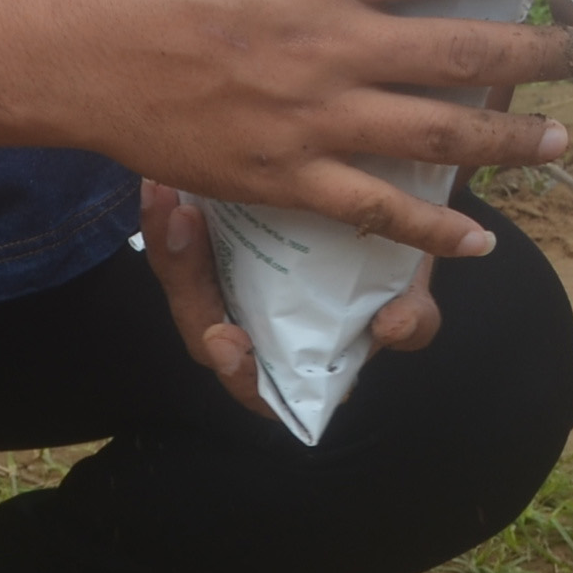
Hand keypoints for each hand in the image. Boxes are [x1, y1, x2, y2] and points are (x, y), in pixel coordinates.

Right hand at [59, 0, 572, 260]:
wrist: (71, 54)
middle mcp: (331, 46)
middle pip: (461, 51)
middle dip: (536, 55)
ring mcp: (310, 120)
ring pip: (436, 136)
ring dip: (508, 140)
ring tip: (557, 140)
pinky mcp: (281, 178)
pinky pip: (373, 212)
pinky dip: (431, 230)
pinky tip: (479, 240)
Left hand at [141, 179, 439, 413]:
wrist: (389, 203)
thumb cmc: (396, 264)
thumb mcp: (410, 293)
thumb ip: (411, 318)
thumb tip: (392, 327)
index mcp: (296, 363)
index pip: (257, 387)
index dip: (239, 371)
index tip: (230, 341)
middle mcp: (255, 333)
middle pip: (203, 330)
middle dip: (186, 283)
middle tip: (182, 232)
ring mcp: (229, 291)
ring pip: (184, 286)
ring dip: (168, 245)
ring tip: (168, 200)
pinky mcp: (212, 251)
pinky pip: (176, 247)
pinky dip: (164, 219)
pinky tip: (160, 185)